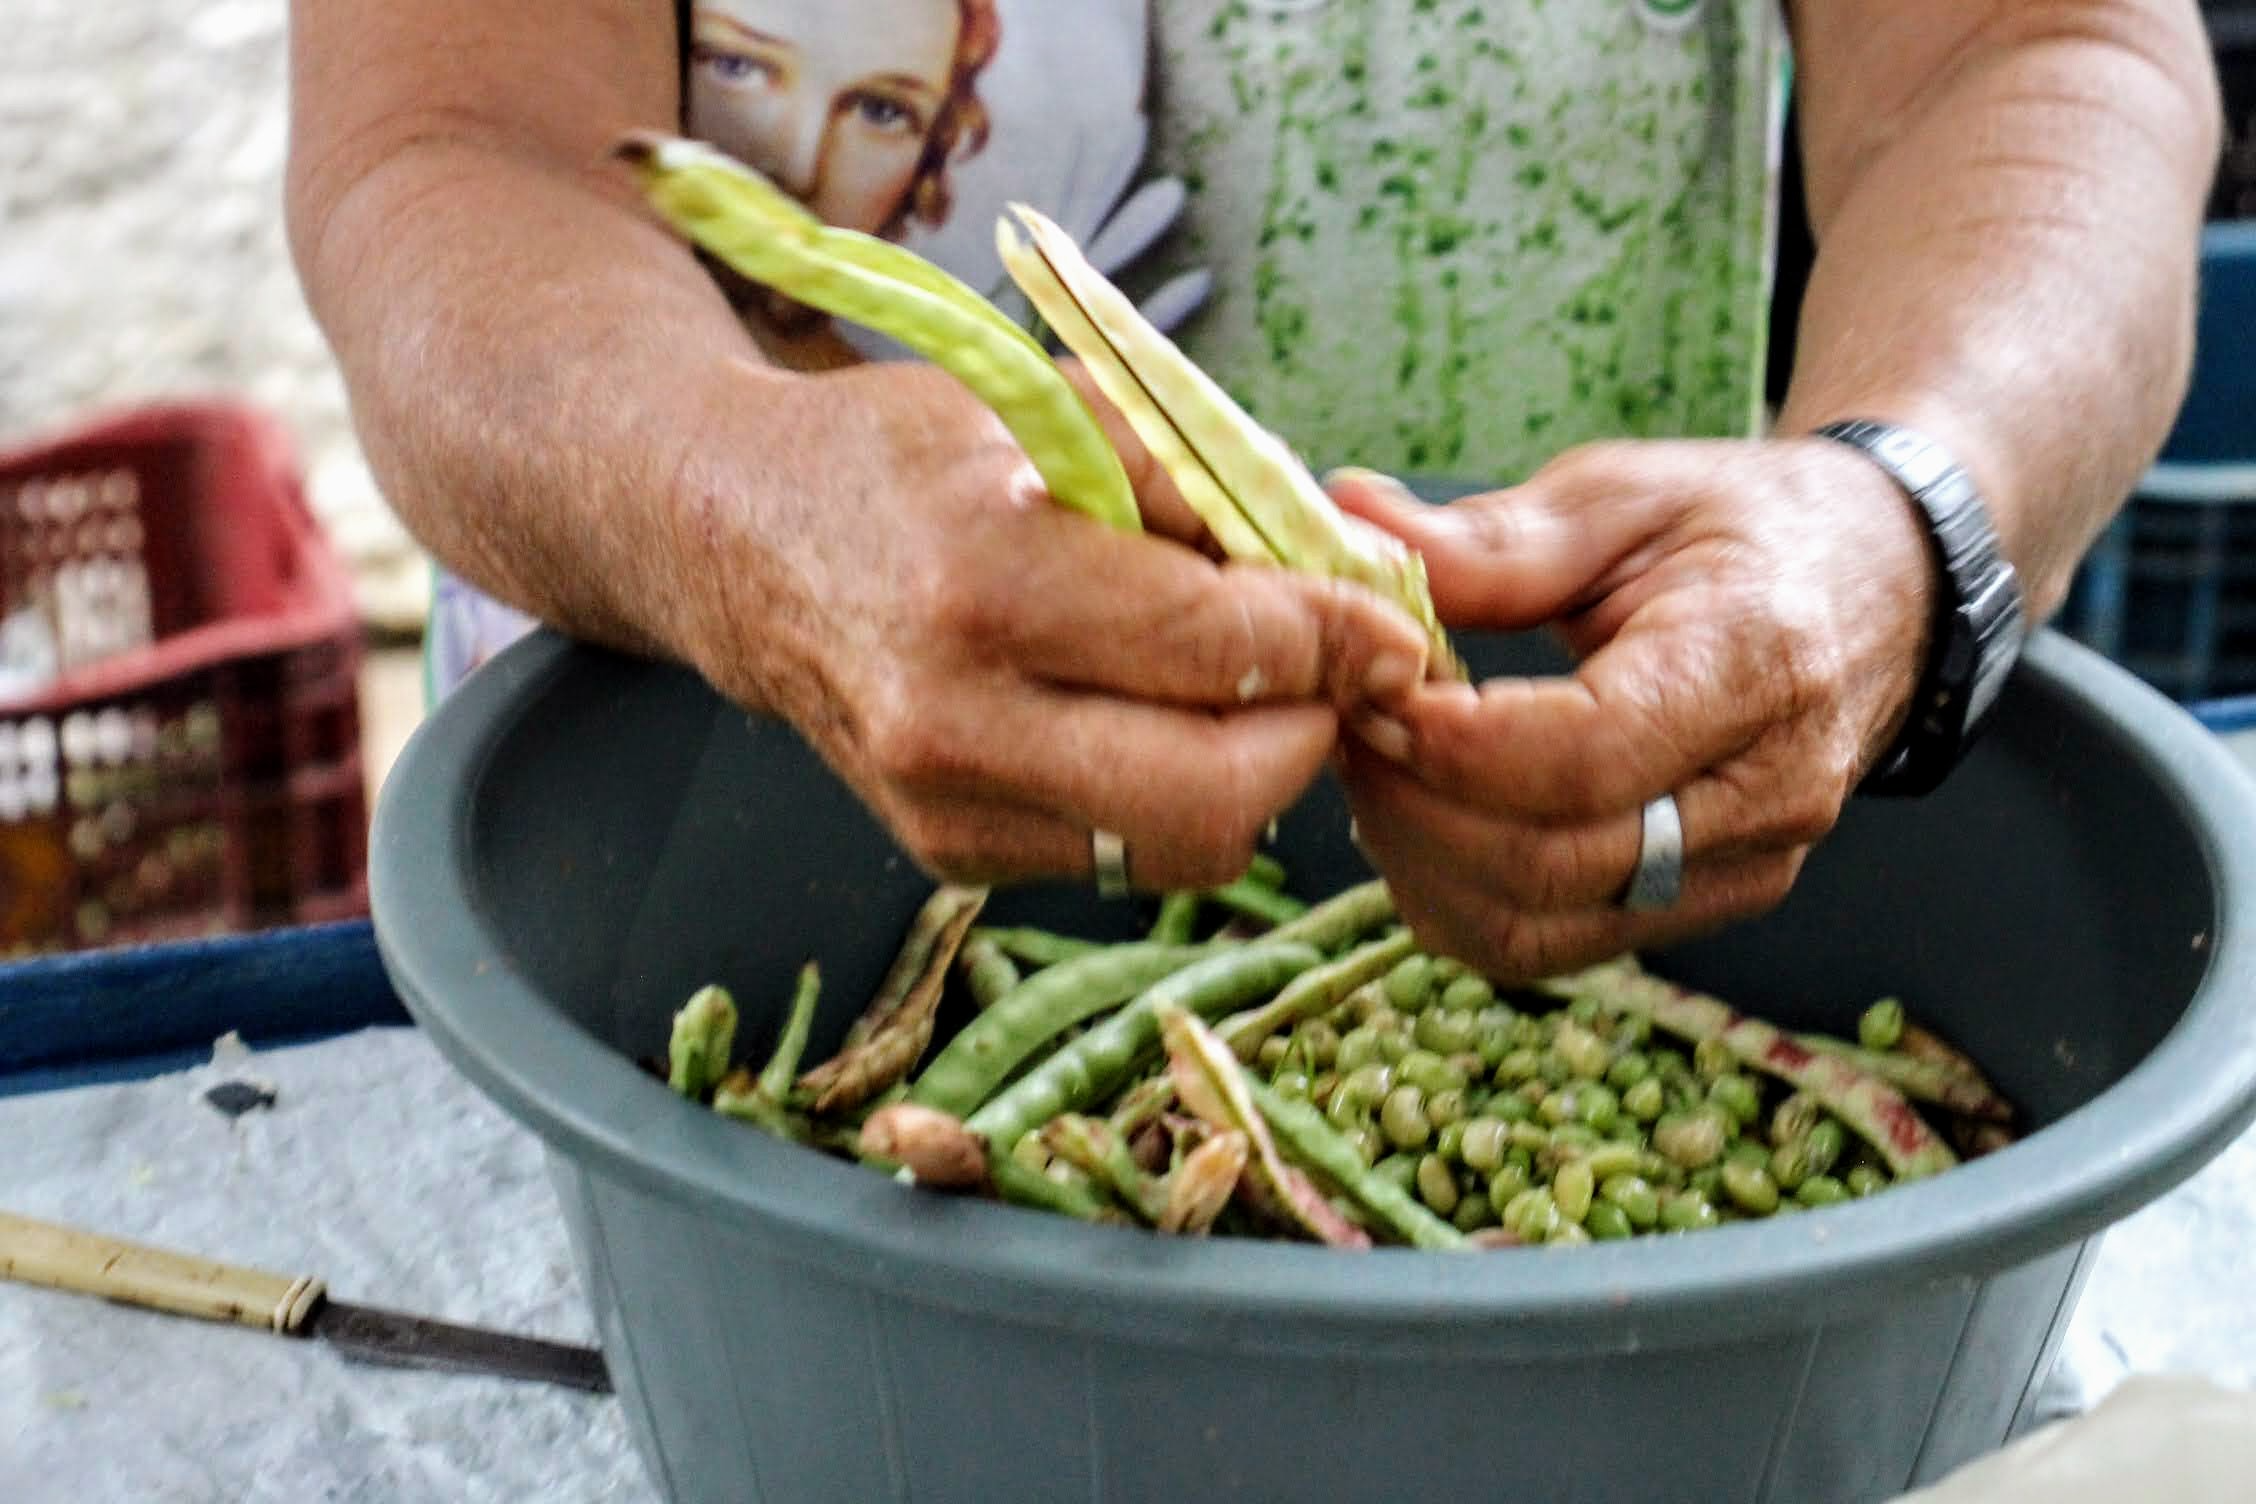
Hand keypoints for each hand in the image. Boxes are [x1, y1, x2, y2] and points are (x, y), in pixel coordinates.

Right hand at [669, 359, 1431, 888]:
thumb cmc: (906, 456)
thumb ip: (1208, 488)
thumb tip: (1354, 572)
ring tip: (1244, 692)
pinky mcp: (949, 855)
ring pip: (1182, 849)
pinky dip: (1173, 797)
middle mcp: (952, 718)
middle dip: (1309, 736)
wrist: (739, 543)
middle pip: (1215, 796)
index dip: (1337, 643)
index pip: (1217, 650)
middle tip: (1330, 675)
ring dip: (1251, 778)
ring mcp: (944, 808)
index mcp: (983, 580)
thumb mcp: (1054, 414)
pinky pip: (1122, 857)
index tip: (1390, 626)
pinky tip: (1154, 721)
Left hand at [1326, 438, 1937, 980]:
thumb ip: (1493, 537)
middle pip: (1549, 865)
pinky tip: (1425, 814)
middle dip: (1412, 806)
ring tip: (1378, 768)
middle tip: (1348, 724)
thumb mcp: (1627, 494)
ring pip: (1536, 932)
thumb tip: (1352, 523)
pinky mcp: (1703, 910)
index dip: (1448, 744)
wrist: (1874, 590)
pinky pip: (1549, 944)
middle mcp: (1766, 793)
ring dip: (1420, 864)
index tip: (1368, 689)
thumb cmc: (1741, 531)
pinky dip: (1457, 896)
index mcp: (1756, 663)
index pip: (1584, 758)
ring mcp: (1742, 870)